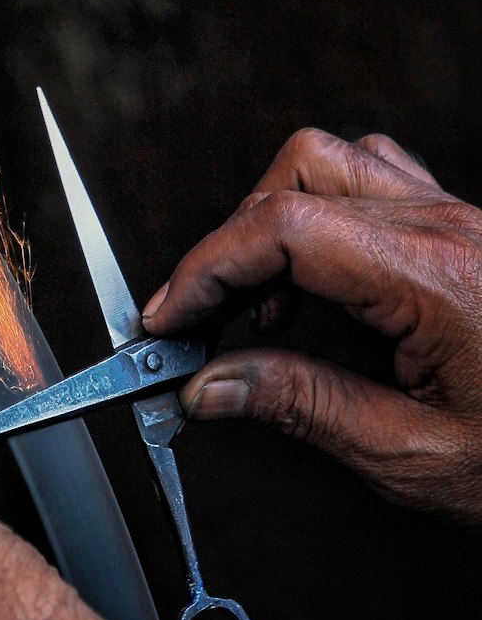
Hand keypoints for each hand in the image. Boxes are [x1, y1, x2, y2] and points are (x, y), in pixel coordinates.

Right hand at [143, 127, 481, 524]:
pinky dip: (323, 215)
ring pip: (334, 163)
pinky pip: (377, 178)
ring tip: (260, 305)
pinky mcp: (465, 229)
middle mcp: (446, 225)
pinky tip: (320, 280)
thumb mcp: (417, 456)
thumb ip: (305, 408)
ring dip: (275, 219)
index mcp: (434, 274)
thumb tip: (212, 386)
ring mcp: (459, 218)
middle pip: (298, 175)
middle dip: (231, 244)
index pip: (282, 226)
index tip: (167, 319)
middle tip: (204, 324)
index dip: (205, 267)